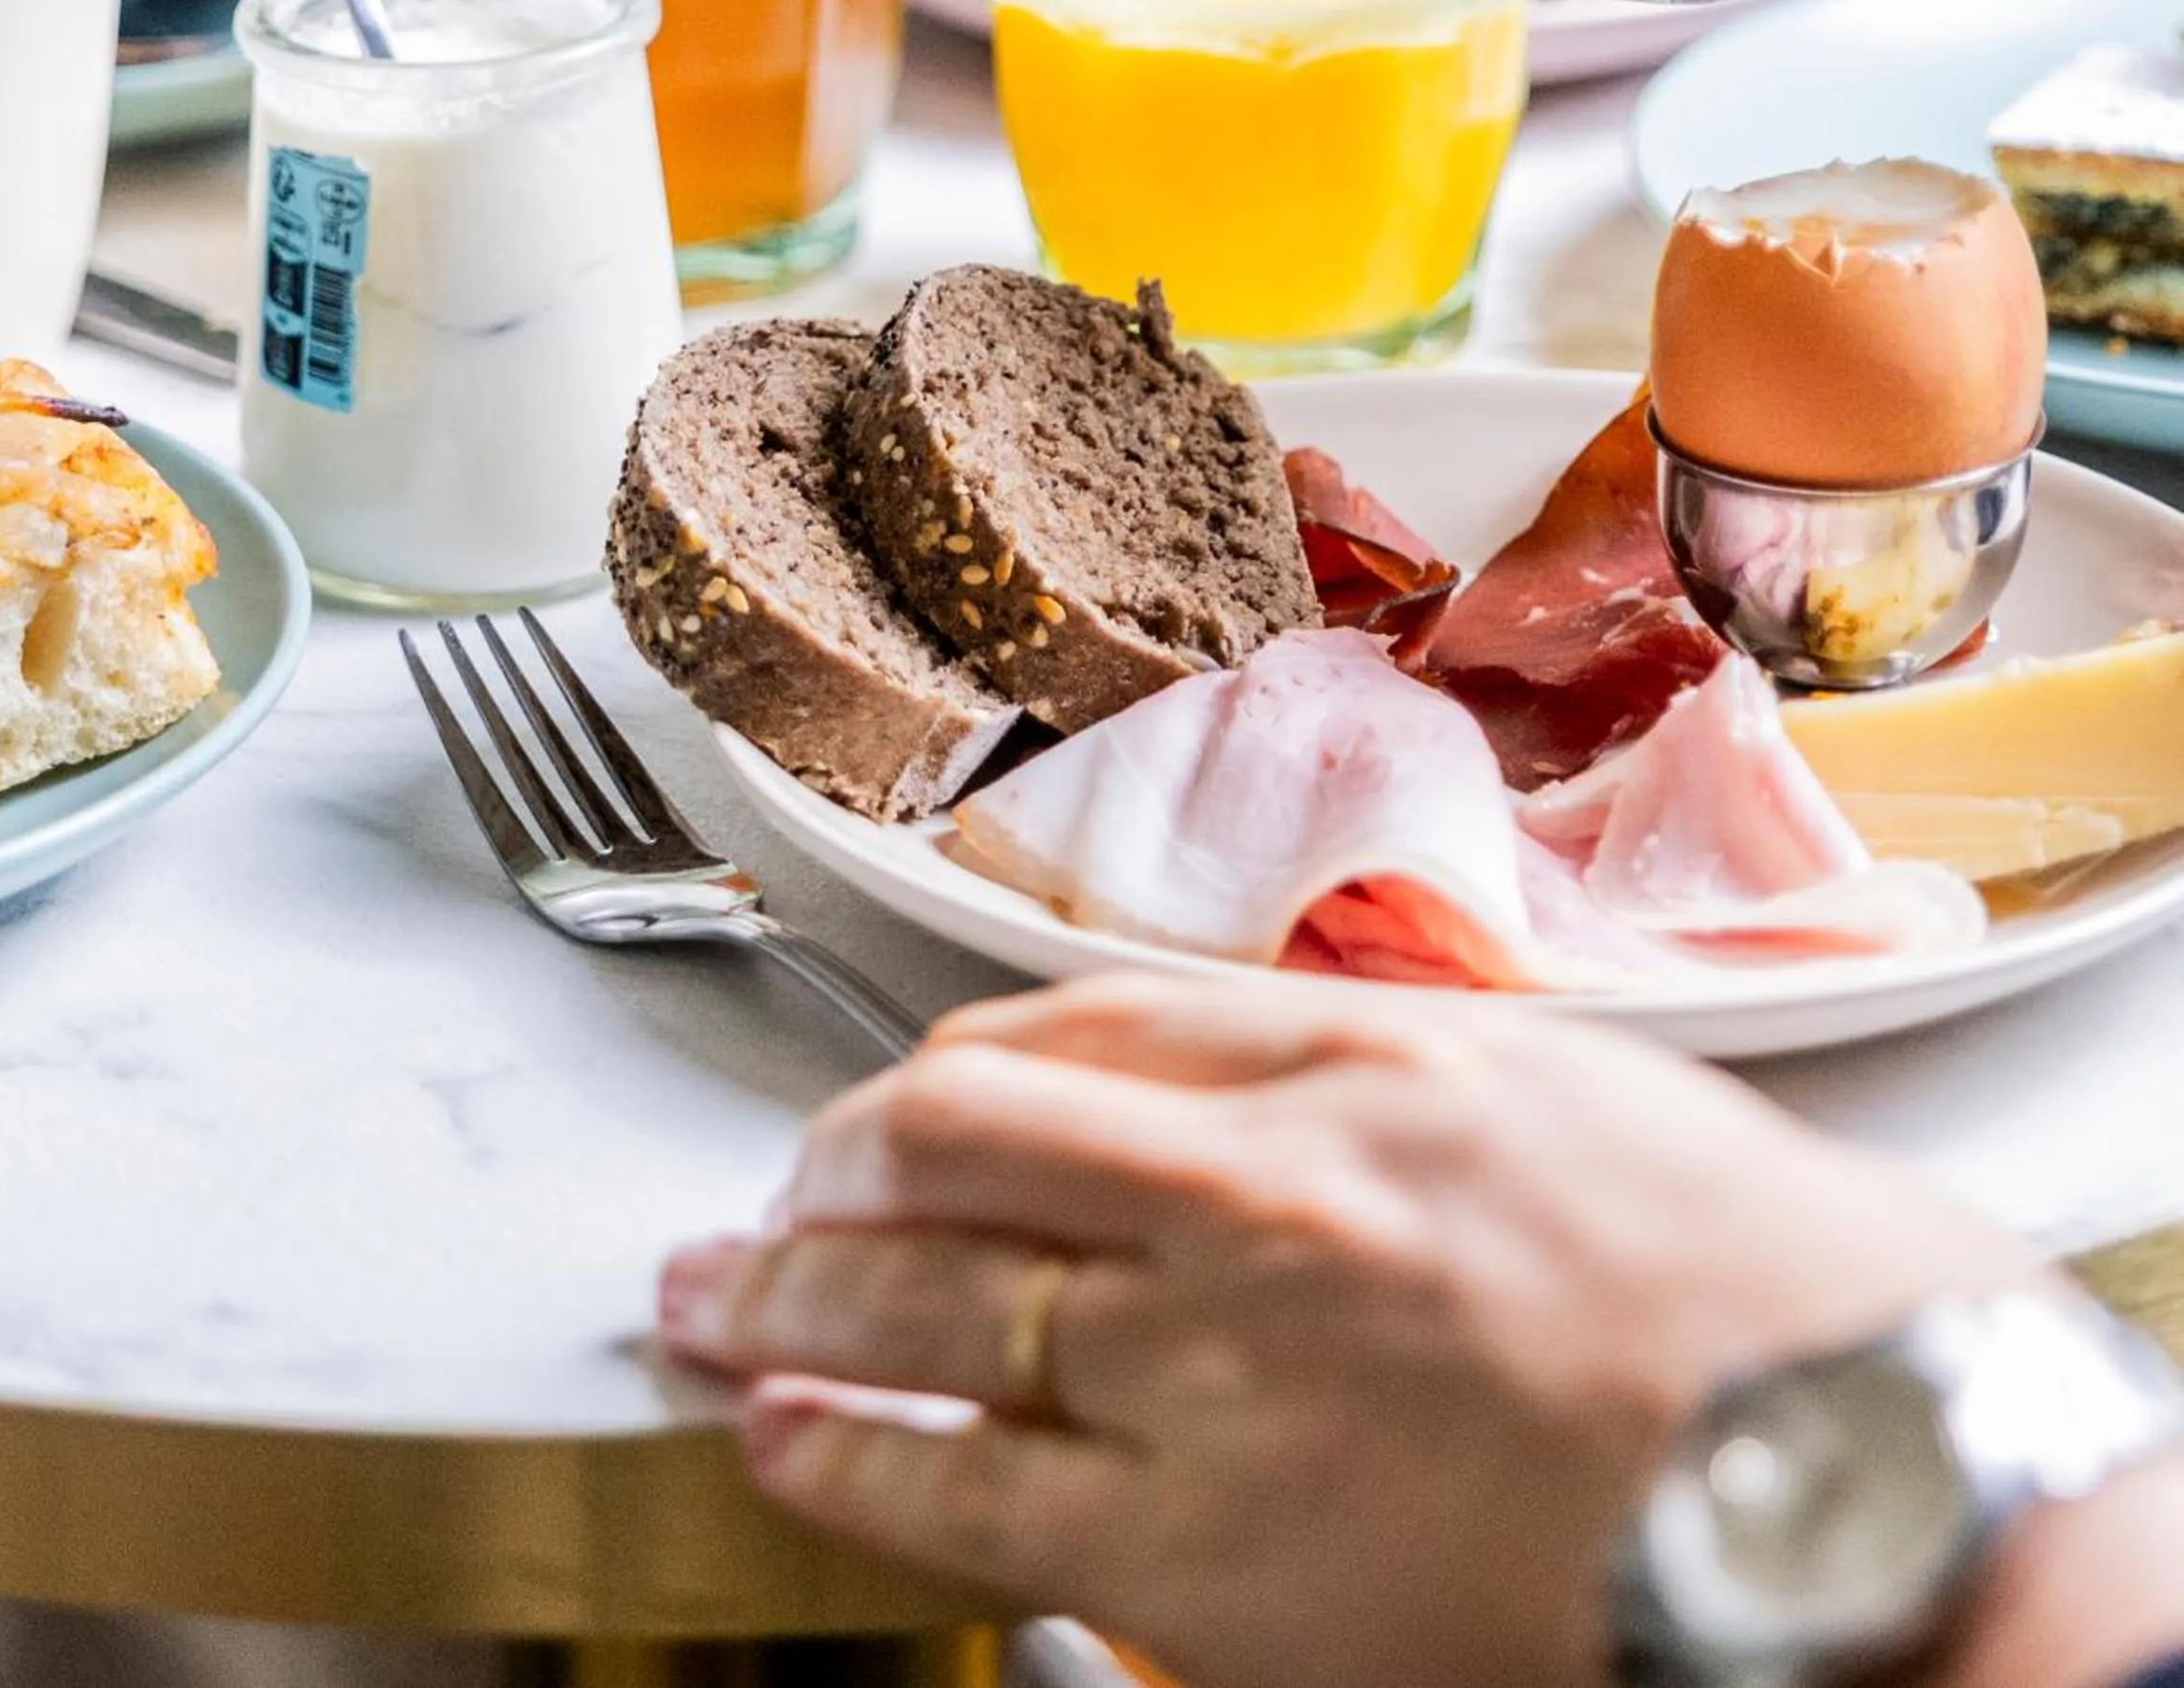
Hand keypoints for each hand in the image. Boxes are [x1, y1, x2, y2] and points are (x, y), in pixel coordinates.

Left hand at [661, 975, 2032, 1687]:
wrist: (1871, 1494)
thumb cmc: (1766, 1306)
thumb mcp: (1567, 1106)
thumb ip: (1385, 1086)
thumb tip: (1253, 1098)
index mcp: (1347, 1062)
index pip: (1070, 1023)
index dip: (947, 1067)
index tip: (898, 1100)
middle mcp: (1249, 1185)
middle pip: (954, 1139)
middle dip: (826, 1166)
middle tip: (762, 1192)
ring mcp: (1208, 1364)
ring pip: (919, 1299)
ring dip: (781, 1293)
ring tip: (704, 1297)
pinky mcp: (1197, 1551)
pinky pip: (958, 1493)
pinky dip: (840, 1457)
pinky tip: (777, 1439)